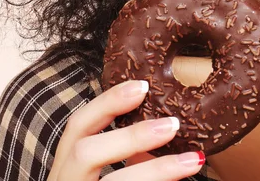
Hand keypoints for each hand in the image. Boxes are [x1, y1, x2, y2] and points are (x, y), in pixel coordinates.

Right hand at [47, 80, 204, 180]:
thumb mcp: (102, 175)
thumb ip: (125, 155)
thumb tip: (165, 128)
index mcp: (66, 169)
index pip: (76, 127)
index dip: (107, 103)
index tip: (143, 86)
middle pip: (84, 153)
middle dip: (131, 136)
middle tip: (173, 125)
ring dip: (155, 170)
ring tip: (193, 161)